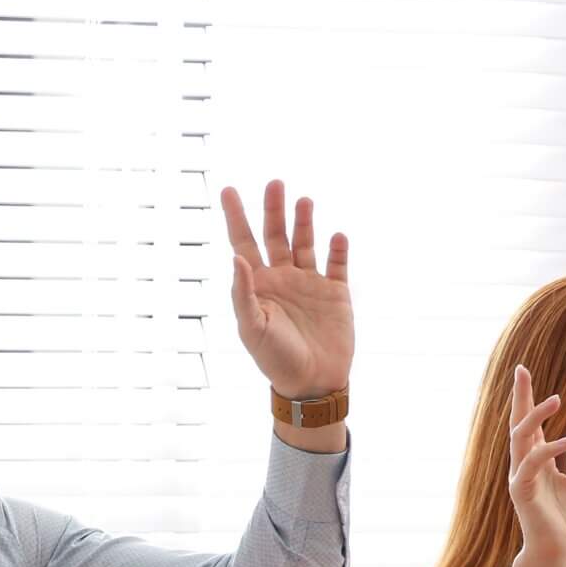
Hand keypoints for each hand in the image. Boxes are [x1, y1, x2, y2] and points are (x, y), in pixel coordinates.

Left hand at [221, 179, 352, 397]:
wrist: (312, 383)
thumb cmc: (275, 359)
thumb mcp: (252, 328)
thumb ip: (244, 293)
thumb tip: (237, 257)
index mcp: (258, 285)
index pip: (243, 243)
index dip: (236, 217)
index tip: (228, 190)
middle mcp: (283, 278)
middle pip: (276, 235)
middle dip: (274, 210)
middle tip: (274, 183)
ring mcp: (310, 283)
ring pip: (306, 242)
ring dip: (305, 222)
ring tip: (303, 200)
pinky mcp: (336, 292)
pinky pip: (337, 264)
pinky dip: (337, 249)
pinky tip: (336, 235)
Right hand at [505, 365, 565, 566]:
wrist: (560, 551)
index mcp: (537, 461)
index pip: (530, 424)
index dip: (527, 399)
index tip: (525, 373)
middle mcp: (524, 465)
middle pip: (518, 423)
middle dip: (520, 397)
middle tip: (521, 370)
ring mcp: (521, 477)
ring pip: (521, 439)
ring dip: (535, 417)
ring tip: (555, 399)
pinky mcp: (522, 492)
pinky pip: (533, 464)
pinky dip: (548, 449)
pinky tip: (565, 438)